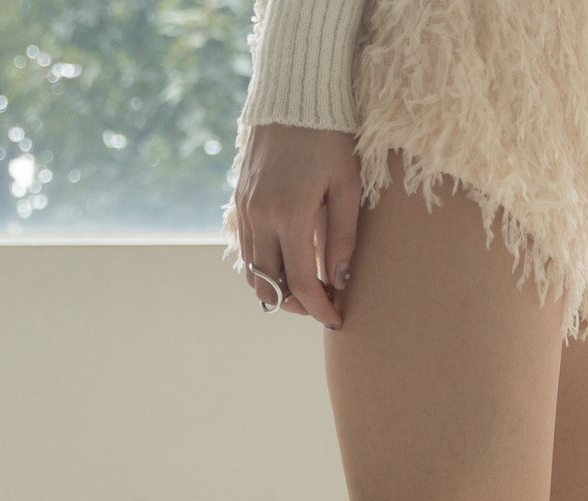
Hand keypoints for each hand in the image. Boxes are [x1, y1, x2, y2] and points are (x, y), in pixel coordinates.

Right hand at [234, 121, 361, 329]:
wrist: (294, 94)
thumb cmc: (329, 138)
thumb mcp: (347, 187)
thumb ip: (343, 238)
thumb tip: (340, 282)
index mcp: (291, 216)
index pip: (302, 283)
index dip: (320, 309)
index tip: (336, 320)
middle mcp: (261, 217)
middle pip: (269, 287)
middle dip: (296, 305)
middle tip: (322, 304)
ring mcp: (245, 209)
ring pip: (252, 272)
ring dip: (277, 288)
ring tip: (307, 286)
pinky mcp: (240, 200)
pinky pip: (246, 249)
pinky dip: (265, 266)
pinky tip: (289, 261)